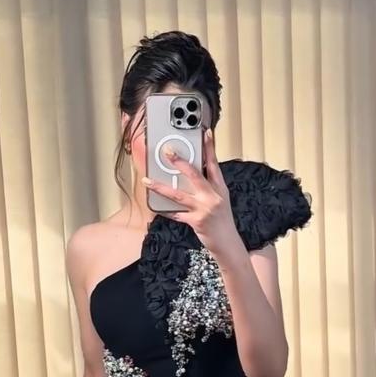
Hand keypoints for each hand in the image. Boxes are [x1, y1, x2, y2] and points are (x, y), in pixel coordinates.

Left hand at [141, 128, 241, 259]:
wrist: (228, 243)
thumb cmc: (223, 221)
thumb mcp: (220, 200)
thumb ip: (208, 187)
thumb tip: (192, 174)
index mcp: (219, 188)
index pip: (214, 164)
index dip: (210, 148)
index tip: (205, 133)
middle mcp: (212, 196)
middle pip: (195, 175)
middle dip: (180, 162)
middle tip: (168, 152)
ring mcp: (204, 209)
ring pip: (179, 195)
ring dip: (161, 187)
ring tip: (148, 181)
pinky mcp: (196, 221)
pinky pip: (176, 214)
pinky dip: (166, 211)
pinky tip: (155, 207)